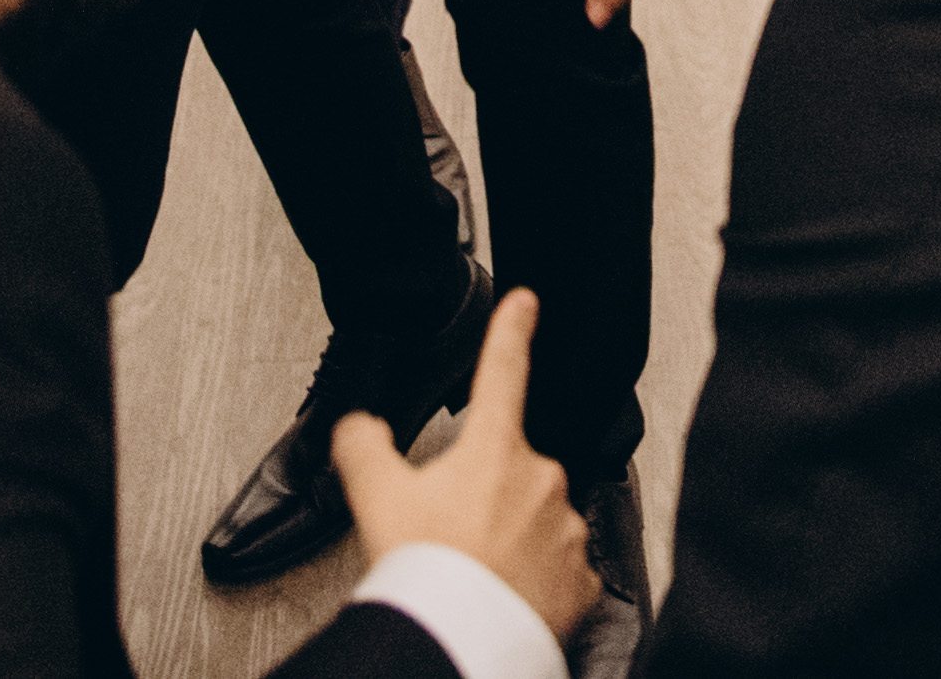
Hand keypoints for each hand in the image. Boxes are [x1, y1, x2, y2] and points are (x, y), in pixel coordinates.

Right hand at [331, 291, 594, 637]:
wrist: (463, 640)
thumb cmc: (428, 572)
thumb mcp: (376, 496)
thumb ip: (363, 445)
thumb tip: (357, 425)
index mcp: (494, 449)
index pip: (503, 372)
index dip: (512, 329)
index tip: (526, 301)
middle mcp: (541, 480)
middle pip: (512, 468)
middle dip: (487, 492)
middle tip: (453, 531)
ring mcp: (566, 529)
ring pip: (538, 519)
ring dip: (512, 537)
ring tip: (475, 569)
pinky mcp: (582, 579)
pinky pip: (560, 568)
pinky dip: (537, 578)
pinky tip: (506, 591)